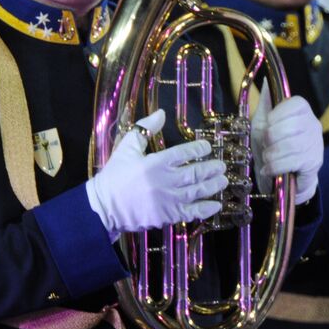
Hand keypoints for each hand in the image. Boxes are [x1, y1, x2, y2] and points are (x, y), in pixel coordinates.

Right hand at [86, 109, 228, 237]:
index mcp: (156, 162)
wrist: (104, 207)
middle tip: (222, 165)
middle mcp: (165, 180)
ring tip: (224, 180)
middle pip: (195, 172)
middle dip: (212, 168)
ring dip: (213, 185)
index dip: (199, 148)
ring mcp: (168, 200)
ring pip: (197, 191)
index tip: (208, 147)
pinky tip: (216, 205)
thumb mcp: (126, 147)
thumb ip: (144, 129)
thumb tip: (162, 113)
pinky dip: (206, 209)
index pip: (184, 152)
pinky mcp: (167, 216)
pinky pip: (192, 212)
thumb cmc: (115, 176)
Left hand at [251, 89, 322, 204]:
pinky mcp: (315, 163)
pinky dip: (275, 166)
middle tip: (265, 145)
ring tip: (266, 158)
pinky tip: (269, 169)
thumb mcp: (262, 122)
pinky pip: (293, 161)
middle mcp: (313, 125)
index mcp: (302, 111)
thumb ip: (266, 103)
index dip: (278, 114)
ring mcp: (316, 144)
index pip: (296, 104)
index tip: (267, 124)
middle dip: (271, 138)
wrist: (279, 178)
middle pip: (292, 126)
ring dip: (271, 154)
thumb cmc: (271, 146)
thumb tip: (266, 80)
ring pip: (292, 145)